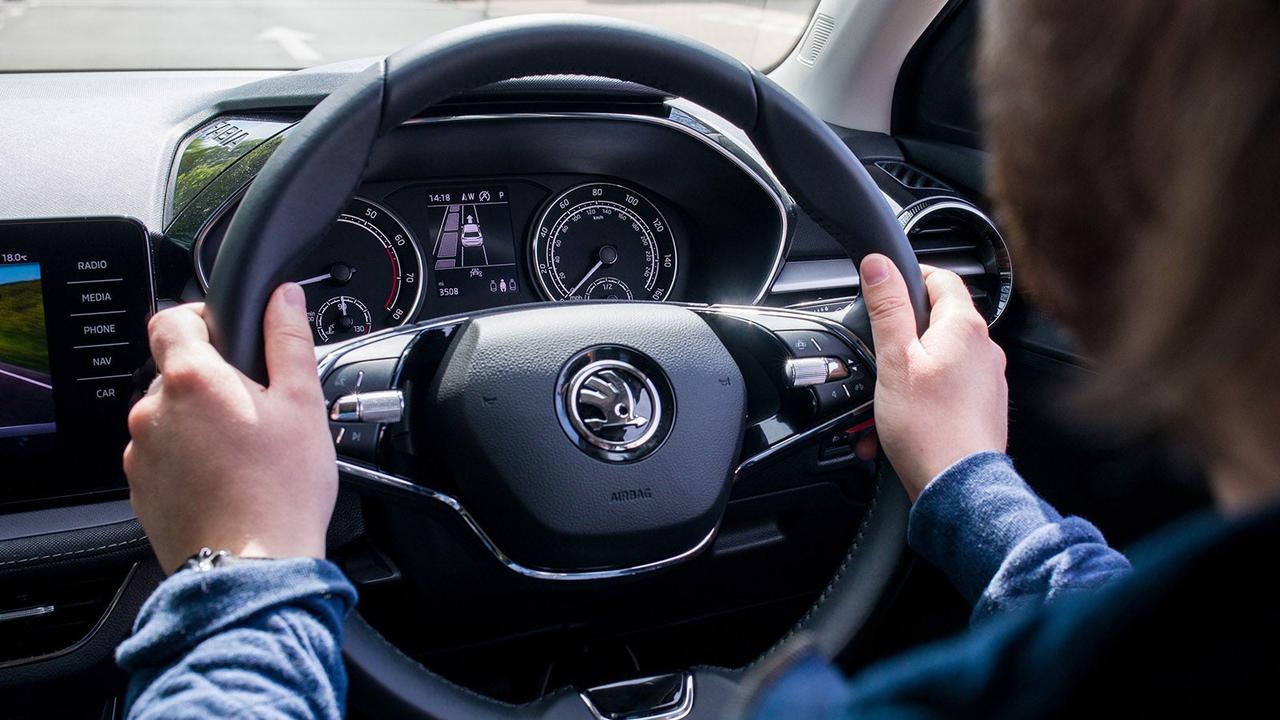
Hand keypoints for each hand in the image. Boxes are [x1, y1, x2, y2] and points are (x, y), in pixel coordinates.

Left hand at [123, 284, 336, 572]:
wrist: (253, 566)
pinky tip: (226, 480)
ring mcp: (141, 452)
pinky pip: (162, 456)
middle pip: (175, 373)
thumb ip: (289, 340)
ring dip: (199, 423)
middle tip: (257, 410)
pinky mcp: (140, 489)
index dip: (201, 319)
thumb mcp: (303, 403)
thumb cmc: (282, 489)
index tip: (230, 338)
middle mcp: (152, 410)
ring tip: (245, 453)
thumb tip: (282, 297)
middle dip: (211, 382)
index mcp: (191, 378)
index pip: (171, 318)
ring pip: (169, 417)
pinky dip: (188, 459)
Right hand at [856, 255, 1007, 500]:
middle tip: (875, 359)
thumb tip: (880, 265)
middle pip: (936, 324)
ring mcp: (987, 382)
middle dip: (900, 341)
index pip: (942, 278)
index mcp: (965, 328)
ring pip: (938, 363)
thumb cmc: (928, 428)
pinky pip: (946, 393)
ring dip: (904, 379)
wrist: (957, 487)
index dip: (911, 277)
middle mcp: (985, 350)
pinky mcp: (983, 410)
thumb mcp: (894, 359)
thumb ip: (888, 308)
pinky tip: (897, 426)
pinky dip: (919, 403)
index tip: (885, 288)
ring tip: (879, 406)